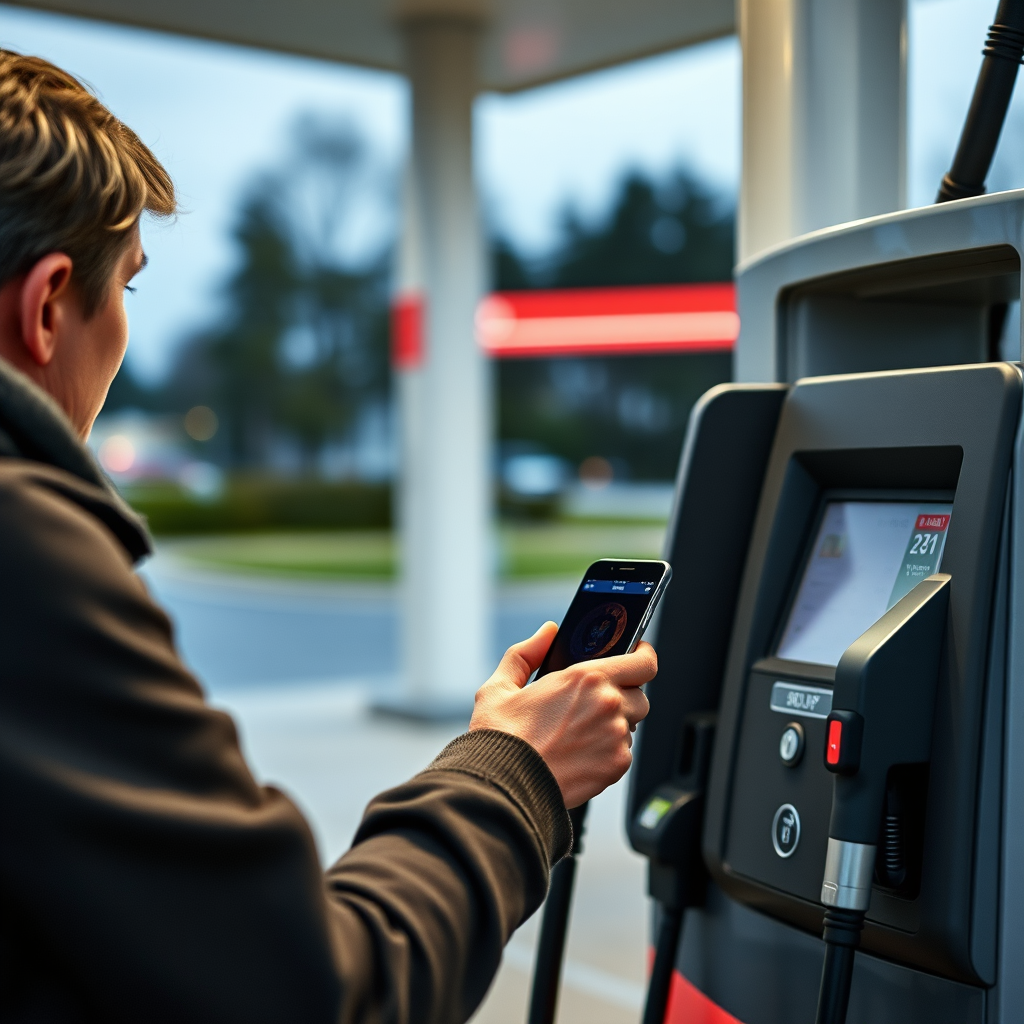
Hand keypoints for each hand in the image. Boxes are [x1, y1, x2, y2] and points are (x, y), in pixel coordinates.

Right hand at [469, 622, 655, 807]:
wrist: (504, 786)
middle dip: (622, 697)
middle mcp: (609, 704)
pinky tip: (579, 754)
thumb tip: (546, 633)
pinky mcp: (617, 765)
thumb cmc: (501, 738)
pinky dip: (608, 752)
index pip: (643, 661)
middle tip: (593, 704)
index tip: (637, 655)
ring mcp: (616, 737)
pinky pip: (623, 752)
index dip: (643, 656)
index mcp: (587, 677)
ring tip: (579, 734)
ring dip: (614, 726)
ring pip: (631, 726)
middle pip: (639, 696)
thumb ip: (526, 653)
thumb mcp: (500, 686)